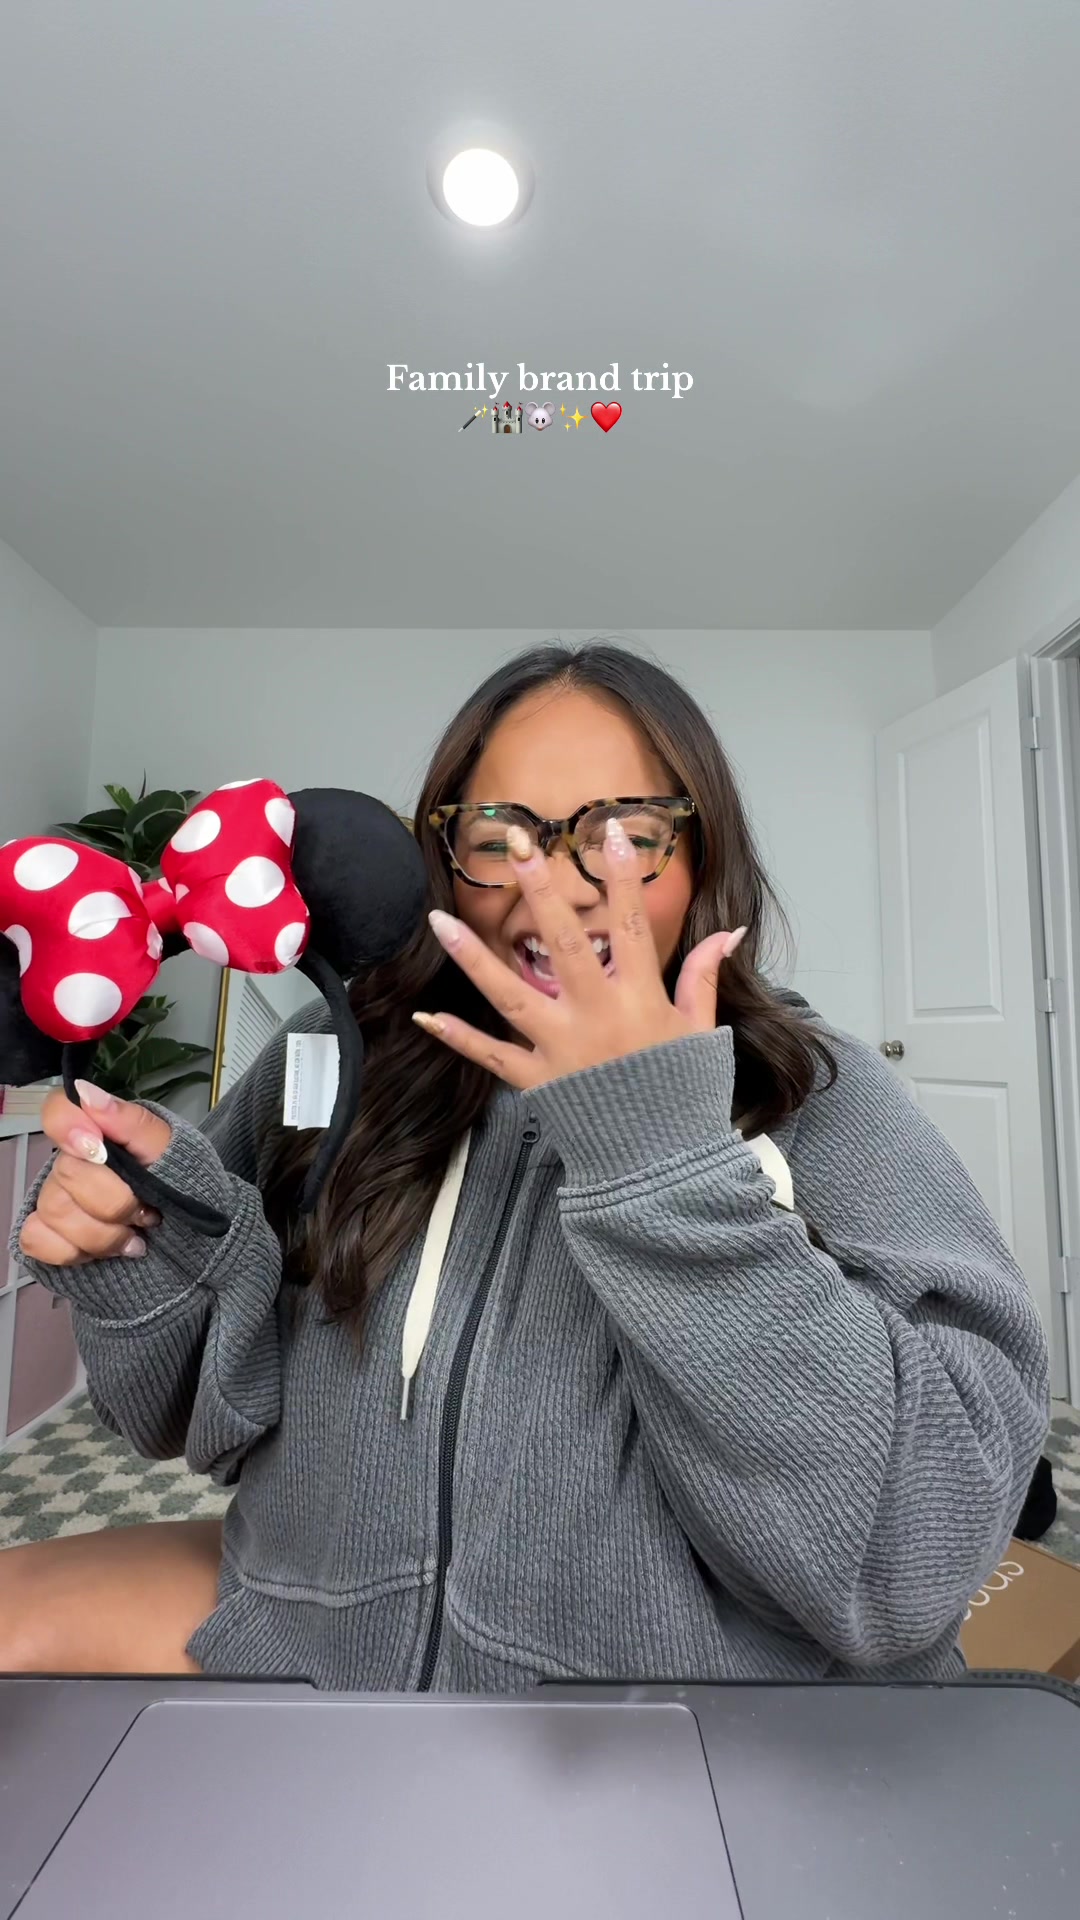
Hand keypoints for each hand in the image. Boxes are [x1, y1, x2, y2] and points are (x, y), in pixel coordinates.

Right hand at [19, 1083, 171, 1266]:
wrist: (193, 1237)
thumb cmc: (183, 1186)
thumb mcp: (173, 1150)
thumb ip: (132, 1121)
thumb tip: (87, 1093)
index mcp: (99, 1132)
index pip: (57, 1111)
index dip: (68, 1127)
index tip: (98, 1149)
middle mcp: (72, 1162)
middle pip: (66, 1173)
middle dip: (115, 1202)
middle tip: (146, 1211)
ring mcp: (57, 1198)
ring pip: (55, 1211)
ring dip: (104, 1234)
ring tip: (136, 1237)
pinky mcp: (50, 1235)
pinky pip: (37, 1240)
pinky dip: (74, 1251)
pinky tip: (106, 1252)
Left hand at [414, 816, 744, 1089]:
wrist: (660, 1164)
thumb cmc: (684, 1094)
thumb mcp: (701, 1031)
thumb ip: (704, 977)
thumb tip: (727, 932)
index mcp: (639, 1000)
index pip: (630, 925)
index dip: (622, 877)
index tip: (611, 831)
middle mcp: (594, 1016)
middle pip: (563, 942)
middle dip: (541, 891)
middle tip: (519, 847)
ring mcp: (560, 1047)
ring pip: (509, 993)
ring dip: (472, 957)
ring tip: (438, 921)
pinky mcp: (536, 1080)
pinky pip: (490, 1054)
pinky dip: (458, 1037)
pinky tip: (424, 1015)